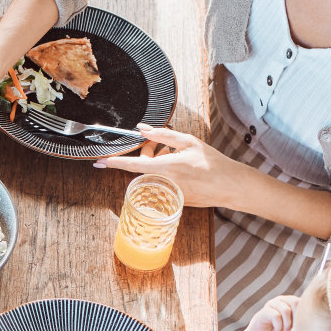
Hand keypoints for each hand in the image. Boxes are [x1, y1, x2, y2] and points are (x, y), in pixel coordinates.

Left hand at [93, 125, 246, 208]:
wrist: (231, 186)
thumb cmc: (212, 162)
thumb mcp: (188, 142)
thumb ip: (162, 135)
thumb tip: (142, 128)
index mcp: (166, 167)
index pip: (133, 165)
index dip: (114, 163)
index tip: (98, 162)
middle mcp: (164, 183)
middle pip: (142, 168)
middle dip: (145, 153)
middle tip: (159, 143)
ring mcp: (169, 194)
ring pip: (150, 176)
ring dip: (155, 163)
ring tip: (172, 154)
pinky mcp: (175, 202)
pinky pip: (160, 184)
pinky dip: (164, 173)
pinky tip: (178, 167)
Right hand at [238, 294, 298, 330]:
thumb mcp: (294, 329)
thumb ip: (301, 321)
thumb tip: (314, 319)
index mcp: (290, 302)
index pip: (302, 302)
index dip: (303, 316)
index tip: (300, 330)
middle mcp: (281, 300)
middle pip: (295, 302)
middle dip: (296, 319)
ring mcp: (271, 305)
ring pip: (286, 309)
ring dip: (287, 325)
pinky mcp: (263, 312)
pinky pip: (275, 315)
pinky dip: (279, 327)